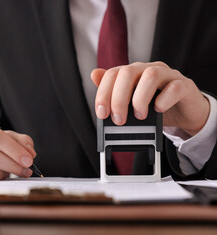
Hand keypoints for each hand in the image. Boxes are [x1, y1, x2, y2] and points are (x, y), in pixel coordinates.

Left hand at [91, 61, 209, 135]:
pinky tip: (159, 110)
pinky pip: (175, 87)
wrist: (184, 112)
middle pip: (128, 72)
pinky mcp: (184, 86)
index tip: (102, 113)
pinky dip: (164, 100)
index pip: (112, 74)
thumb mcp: (130, 102)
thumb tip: (94, 74)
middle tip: (118, 119)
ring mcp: (168, 75)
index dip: (103, 93)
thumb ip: (112, 90)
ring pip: (151, 75)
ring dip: (140, 99)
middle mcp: (148, 69)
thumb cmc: (155, 106)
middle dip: (118, 98)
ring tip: (139, 116)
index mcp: (133, 73)